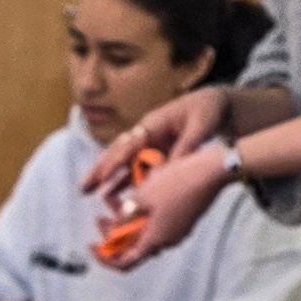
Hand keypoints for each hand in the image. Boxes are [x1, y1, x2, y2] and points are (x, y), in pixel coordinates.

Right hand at [81, 89, 229, 196]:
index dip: (116, 160)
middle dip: (100, 170)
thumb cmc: (208, 111)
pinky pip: (138, 169)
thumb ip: (186, 147)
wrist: (217, 105)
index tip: (103, 177)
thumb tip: (171, 170)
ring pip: (124, 163)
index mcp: (154, 123)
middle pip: (118, 152)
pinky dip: (126, 181)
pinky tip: (115, 195)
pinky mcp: (157, 154)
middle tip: (83, 188)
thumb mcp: (201, 126)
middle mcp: (146, 134)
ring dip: (108, 178)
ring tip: (89, 193)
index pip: (130, 143)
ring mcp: (150, 144)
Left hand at [106, 143, 229, 262]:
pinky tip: (135, 197)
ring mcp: (177, 231)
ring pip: (144, 233)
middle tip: (99, 216)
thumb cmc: (175, 182)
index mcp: (155, 241)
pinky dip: (142, 215)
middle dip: (112, 234)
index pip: (125, 263)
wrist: (212, 171)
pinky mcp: (184, 220)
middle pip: (133, 247)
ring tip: (113, 201)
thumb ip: (124, 219)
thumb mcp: (141, 198)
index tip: (91, 245)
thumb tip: (112, 233)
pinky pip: (157, 224)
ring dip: (126, 222)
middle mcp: (167, 241)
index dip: (105, 258)